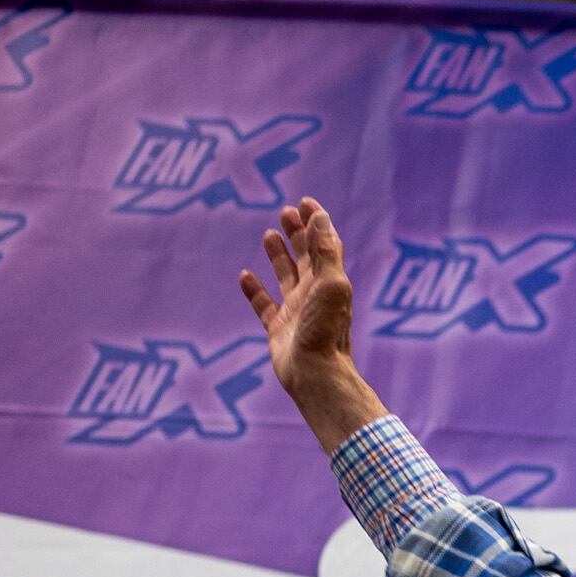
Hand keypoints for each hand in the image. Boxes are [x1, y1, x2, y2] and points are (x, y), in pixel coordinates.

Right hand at [236, 196, 383, 455]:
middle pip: (305, 258)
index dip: (316, 223)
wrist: (315, 373)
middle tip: (285, 212)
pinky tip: (244, 275)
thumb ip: (325, 251)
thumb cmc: (326, 330)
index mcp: (330, 282)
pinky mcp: (278, 329)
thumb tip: (320, 216)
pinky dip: (254, 290)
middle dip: (297, 234)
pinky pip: (264, 305)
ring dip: (278, 255)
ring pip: (285, 277)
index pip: (324, 245)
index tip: (305, 202)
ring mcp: (295, 312)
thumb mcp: (330, 284)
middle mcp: (314, 295)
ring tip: (269, 235)